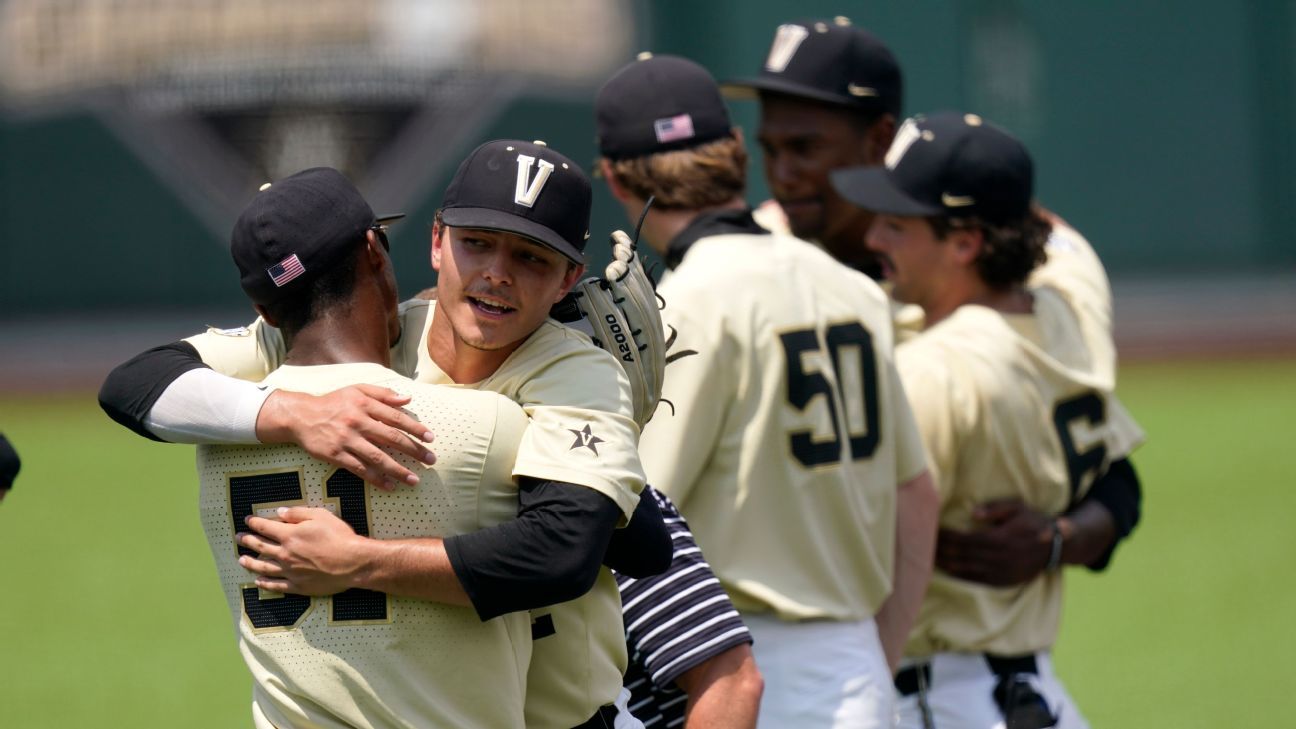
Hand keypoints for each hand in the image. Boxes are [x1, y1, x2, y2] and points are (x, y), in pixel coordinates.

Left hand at [236, 507, 368, 595]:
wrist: (352, 563)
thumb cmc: (339, 537)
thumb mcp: (321, 516)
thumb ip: (298, 513)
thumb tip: (279, 512)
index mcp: (290, 535)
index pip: (265, 527)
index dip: (254, 523)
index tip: (247, 520)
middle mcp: (285, 554)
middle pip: (260, 547)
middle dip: (247, 540)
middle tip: (238, 538)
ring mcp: (290, 572)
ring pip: (263, 567)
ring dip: (250, 563)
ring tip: (241, 560)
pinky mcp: (297, 586)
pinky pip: (276, 585)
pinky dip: (265, 583)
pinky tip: (258, 581)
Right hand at [255, 385, 435, 489]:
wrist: (302, 416)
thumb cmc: (334, 402)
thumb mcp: (357, 389)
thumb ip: (383, 393)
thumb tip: (408, 398)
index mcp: (365, 404)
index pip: (396, 418)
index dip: (416, 428)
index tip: (431, 439)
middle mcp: (357, 422)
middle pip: (392, 439)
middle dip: (414, 451)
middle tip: (431, 461)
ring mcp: (347, 440)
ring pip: (378, 457)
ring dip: (398, 470)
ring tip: (414, 480)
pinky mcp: (336, 455)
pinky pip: (360, 469)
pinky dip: (376, 478)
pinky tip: (389, 486)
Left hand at [936, 499, 1052, 586]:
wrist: (1054, 548)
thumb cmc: (1033, 522)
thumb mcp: (1018, 507)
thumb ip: (995, 509)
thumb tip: (973, 513)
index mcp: (1000, 538)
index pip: (964, 538)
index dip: (946, 535)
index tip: (931, 529)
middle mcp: (998, 557)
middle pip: (961, 554)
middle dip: (940, 549)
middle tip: (922, 542)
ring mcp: (1000, 572)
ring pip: (965, 568)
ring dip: (945, 563)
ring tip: (927, 556)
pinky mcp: (1001, 581)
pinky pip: (975, 579)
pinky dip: (958, 574)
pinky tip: (945, 568)